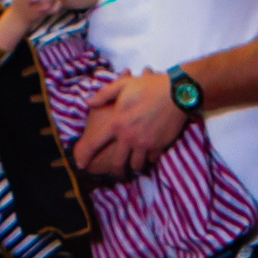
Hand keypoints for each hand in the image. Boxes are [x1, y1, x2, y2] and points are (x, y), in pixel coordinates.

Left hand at [70, 71, 186, 178]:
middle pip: (118, 163)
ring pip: (136, 165)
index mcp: (116, 123)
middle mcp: (128, 137)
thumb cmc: (149, 86)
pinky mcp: (159, 146)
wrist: (177, 94)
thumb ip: (104, 95)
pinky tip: (149, 154)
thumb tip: (88, 102)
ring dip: (134, 165)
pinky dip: (149, 158)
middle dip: (116, 170)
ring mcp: (144, 144)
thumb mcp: (123, 85)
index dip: (84, 155)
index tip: (80, 164)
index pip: (94, 143)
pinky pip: (152, 159)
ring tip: (135, 165)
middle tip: (117, 172)